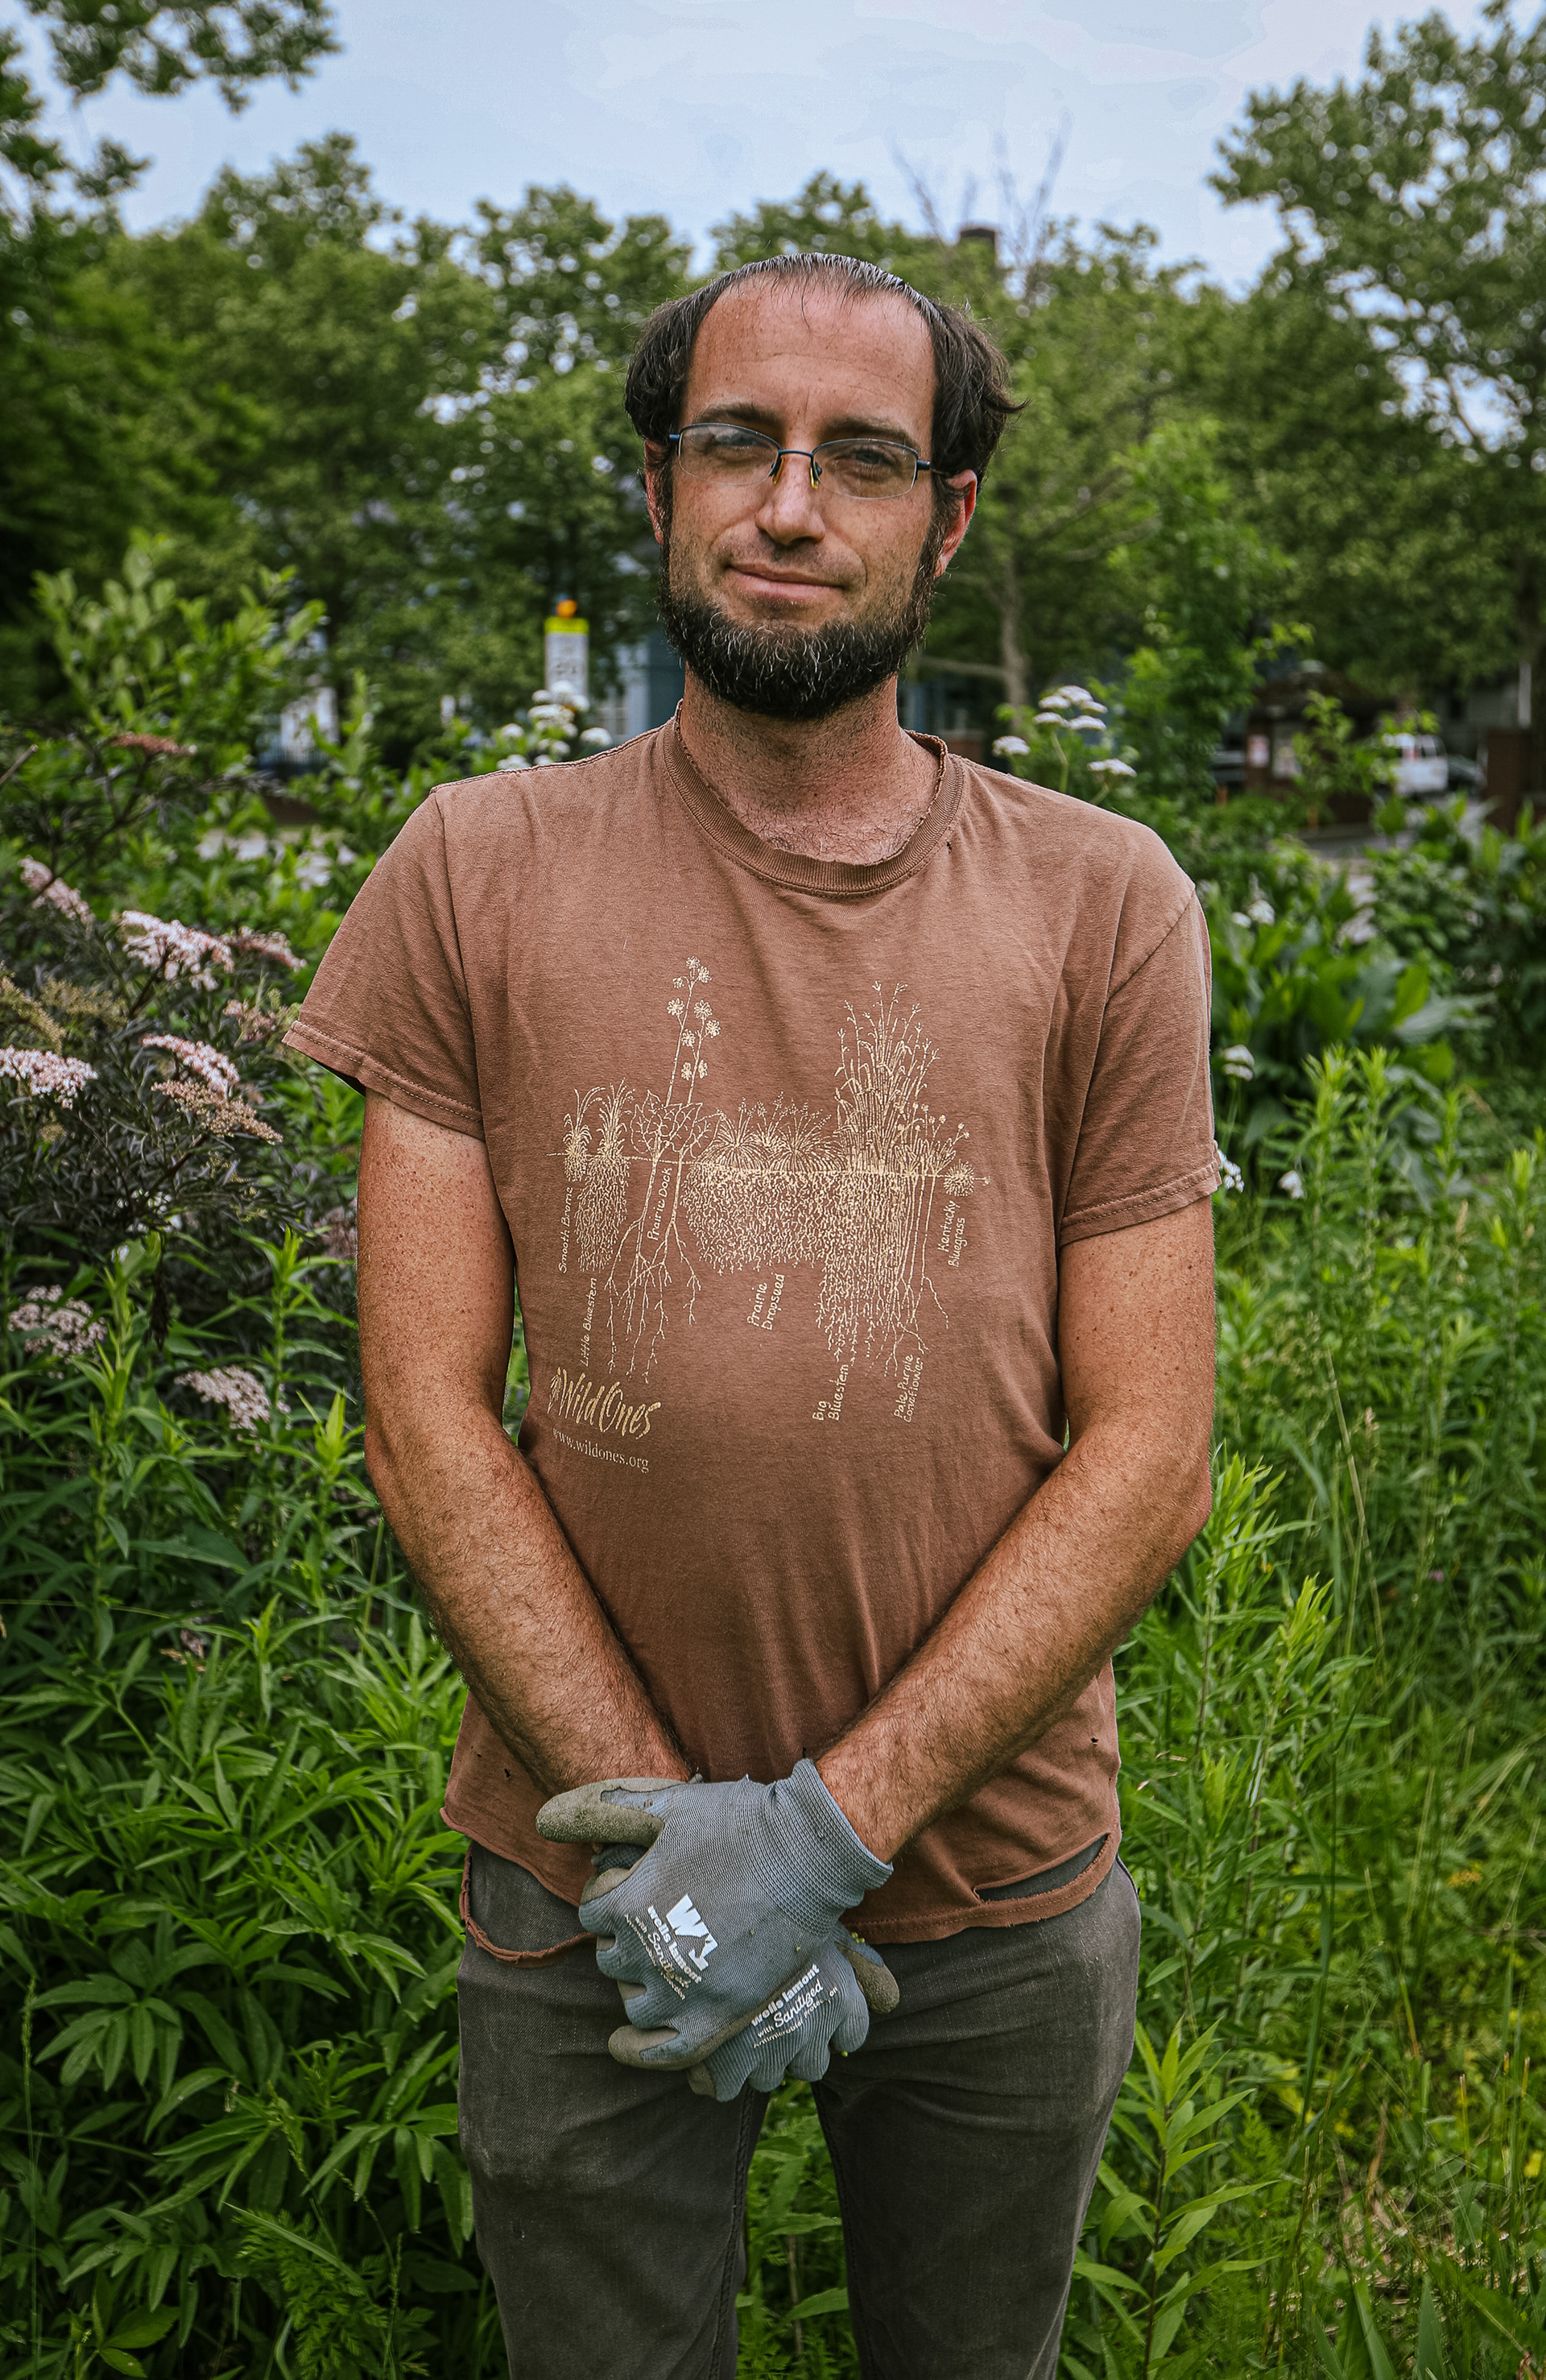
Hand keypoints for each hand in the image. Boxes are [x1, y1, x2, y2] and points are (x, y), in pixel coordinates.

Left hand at [535, 1763, 891, 2068]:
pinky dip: (642, 2052)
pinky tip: (625, 2044)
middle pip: (611, 1958)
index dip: (613, 1892)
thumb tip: (543, 1818)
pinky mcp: (722, 2012)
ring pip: (633, 2003)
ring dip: (640, 1983)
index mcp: (626, 1904)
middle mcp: (647, 1953)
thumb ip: (600, 1811)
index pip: (592, 1912)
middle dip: (627, 1937)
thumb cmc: (735, 1821)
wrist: (808, 1849)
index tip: (640, 1880)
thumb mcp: (663, 1807)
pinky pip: (667, 2051)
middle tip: (662, 1913)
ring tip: (664, 1957)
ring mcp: (685, 1988)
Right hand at [686, 1928, 896, 2101]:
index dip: (831, 2024)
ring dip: (753, 2059)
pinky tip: (704, 2038)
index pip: (852, 2036)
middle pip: (812, 2066)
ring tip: (733, 2021)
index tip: (808, 2007)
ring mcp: (768, 2049)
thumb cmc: (771, 1911)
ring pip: (769, 2078)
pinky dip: (712, 2072)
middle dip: (792, 2047)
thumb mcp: (822, 1926)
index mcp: (839, 1995)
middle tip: (766, 2014)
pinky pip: (725, 2087)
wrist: (704, 1914)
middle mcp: (810, 2027)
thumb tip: (892, 2000)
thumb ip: (860, 1964)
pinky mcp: (726, 2067)